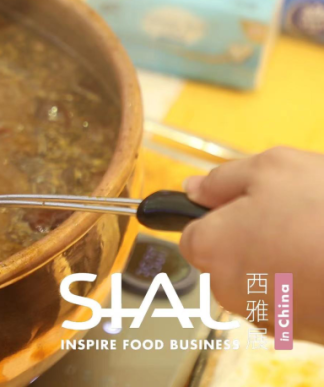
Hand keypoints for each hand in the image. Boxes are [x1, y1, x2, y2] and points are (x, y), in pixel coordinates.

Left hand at [180, 147, 323, 344]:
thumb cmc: (323, 213)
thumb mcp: (272, 169)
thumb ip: (223, 179)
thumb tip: (191, 189)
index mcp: (210, 249)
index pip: (191, 234)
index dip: (218, 215)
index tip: (246, 203)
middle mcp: (228, 290)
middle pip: (228, 257)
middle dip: (253, 236)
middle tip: (294, 214)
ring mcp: (267, 316)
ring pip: (263, 279)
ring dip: (284, 259)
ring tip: (317, 235)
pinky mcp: (303, 332)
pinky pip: (294, 298)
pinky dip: (308, 281)